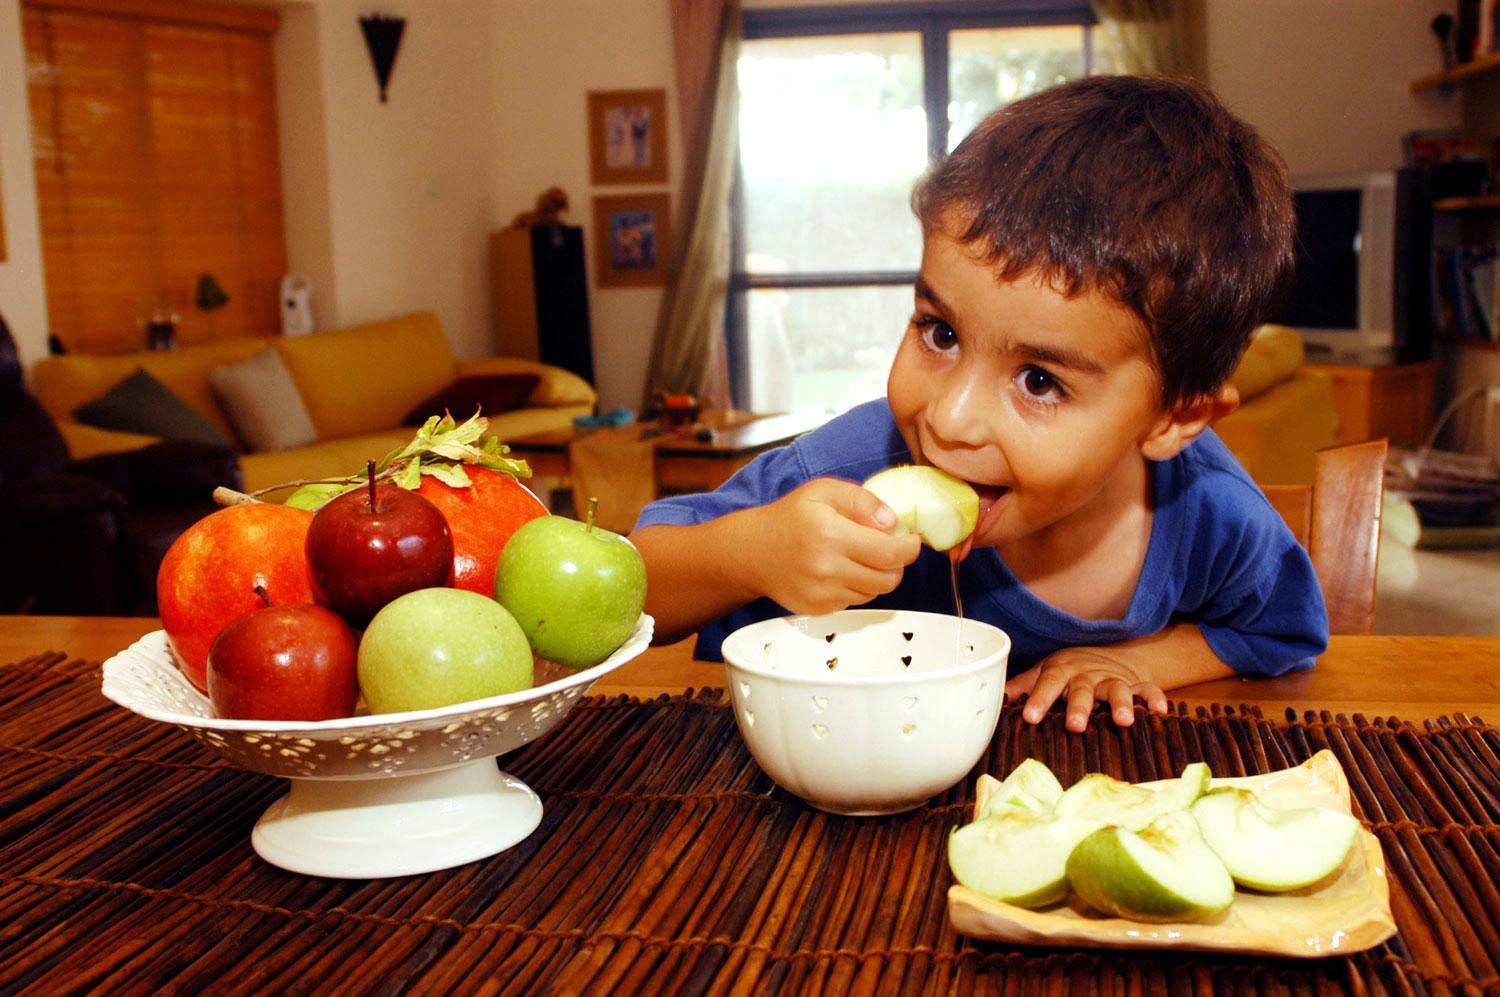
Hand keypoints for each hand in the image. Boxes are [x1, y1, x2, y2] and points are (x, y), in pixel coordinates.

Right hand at [745, 477, 921, 615]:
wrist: (753, 551)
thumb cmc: (790, 518)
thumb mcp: (823, 491)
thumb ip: (862, 500)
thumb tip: (891, 521)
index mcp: (831, 535)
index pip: (889, 553)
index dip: (909, 548)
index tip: (912, 539)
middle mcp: (827, 569)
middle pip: (888, 578)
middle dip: (898, 564)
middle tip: (892, 548)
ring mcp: (823, 593)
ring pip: (874, 592)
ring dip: (879, 575)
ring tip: (865, 556)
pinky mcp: (819, 609)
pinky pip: (855, 601)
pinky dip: (859, 586)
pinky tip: (844, 569)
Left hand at [1005, 647, 1168, 732]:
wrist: (1105, 654)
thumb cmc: (1068, 671)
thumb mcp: (1044, 673)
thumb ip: (1023, 685)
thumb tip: (996, 697)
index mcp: (1062, 672)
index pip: (1048, 684)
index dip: (1039, 700)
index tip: (1030, 717)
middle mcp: (1087, 675)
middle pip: (1082, 689)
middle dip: (1079, 707)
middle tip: (1074, 725)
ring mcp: (1113, 679)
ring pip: (1117, 689)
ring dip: (1121, 704)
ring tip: (1124, 721)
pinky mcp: (1135, 685)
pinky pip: (1148, 690)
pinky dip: (1155, 699)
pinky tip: (1161, 712)